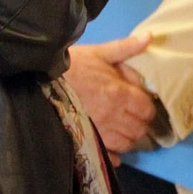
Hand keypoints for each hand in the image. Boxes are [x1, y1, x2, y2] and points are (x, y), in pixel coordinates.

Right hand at [65, 34, 155, 158]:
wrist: (42, 80)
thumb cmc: (73, 65)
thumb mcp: (100, 52)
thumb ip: (127, 48)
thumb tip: (150, 37)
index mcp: (119, 94)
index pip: (147, 109)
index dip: (148, 107)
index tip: (142, 103)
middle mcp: (112, 116)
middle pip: (139, 129)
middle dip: (140, 123)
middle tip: (134, 116)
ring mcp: (99, 131)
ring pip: (126, 144)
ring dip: (129, 137)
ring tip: (123, 128)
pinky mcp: (87, 141)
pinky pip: (108, 156)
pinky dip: (115, 154)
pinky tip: (112, 145)